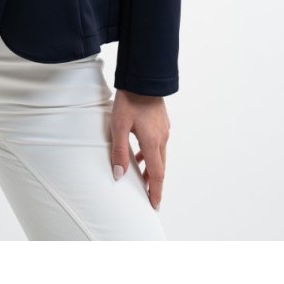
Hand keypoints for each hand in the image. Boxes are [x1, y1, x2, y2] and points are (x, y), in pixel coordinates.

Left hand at [110, 88, 169, 209]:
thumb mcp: (119, 126)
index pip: (157, 174)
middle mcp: (162, 138)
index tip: (154, 205)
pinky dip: (152, 154)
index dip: (155, 191)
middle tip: (149, 197)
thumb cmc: (129, 100)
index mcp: (153, 142)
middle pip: (161, 167)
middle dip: (155, 183)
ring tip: (142, 177)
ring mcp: (164, 129)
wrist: (143, 78)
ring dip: (153, 168)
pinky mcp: (162, 122)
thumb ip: (119, 151)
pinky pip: (159, 144)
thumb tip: (119, 175)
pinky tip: (141, 152)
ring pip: (160, 155)